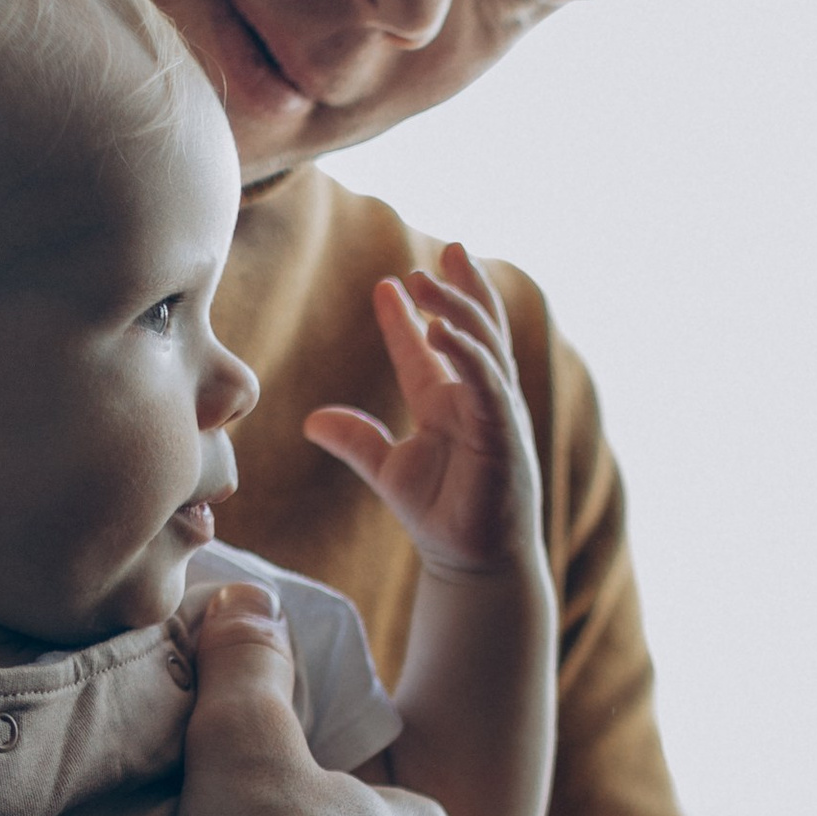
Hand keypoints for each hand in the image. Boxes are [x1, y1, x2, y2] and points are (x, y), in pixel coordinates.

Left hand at [306, 246, 547, 581]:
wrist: (471, 562)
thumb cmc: (440, 517)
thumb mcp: (387, 470)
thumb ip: (355, 441)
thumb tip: (312, 420)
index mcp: (448, 405)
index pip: (428, 350)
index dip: (406, 317)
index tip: (386, 285)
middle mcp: (476, 400)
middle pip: (475, 330)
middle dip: (459, 288)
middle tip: (439, 253)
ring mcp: (495, 413)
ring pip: (484, 345)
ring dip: (458, 308)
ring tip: (425, 279)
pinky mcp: (504, 433)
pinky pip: (489, 383)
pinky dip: (469, 354)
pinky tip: (442, 329)